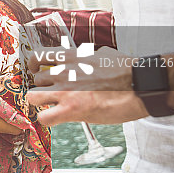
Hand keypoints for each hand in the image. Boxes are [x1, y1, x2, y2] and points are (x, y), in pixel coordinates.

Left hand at [28, 46, 147, 124]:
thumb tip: (87, 56)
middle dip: (43, 87)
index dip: (34, 65)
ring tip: (54, 106)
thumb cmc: (127, 70)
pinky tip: (56, 119)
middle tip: (53, 94)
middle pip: (36, 79)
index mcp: (71, 56)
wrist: (140, 85)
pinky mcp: (71, 110)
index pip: (38, 56)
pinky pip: (44, 117)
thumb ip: (87, 55)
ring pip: (33, 97)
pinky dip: (47, 119)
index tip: (37, 70)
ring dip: (42, 103)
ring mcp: (65, 90)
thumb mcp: (102, 53)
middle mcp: (64, 71)